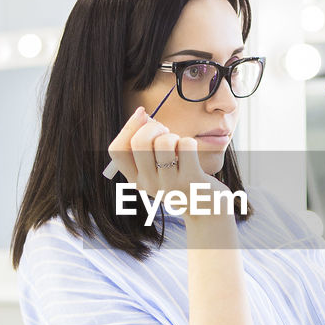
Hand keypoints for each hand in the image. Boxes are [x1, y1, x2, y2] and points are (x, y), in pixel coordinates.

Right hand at [106, 108, 226, 215]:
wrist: (207, 210)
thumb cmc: (180, 180)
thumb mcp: (156, 170)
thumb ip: (145, 146)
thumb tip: (141, 114)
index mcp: (135, 180)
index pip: (117, 150)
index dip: (128, 127)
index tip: (142, 115)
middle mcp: (149, 184)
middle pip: (140, 142)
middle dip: (154, 126)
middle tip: (165, 133)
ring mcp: (170, 184)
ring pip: (165, 142)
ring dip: (174, 137)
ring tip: (179, 147)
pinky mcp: (191, 180)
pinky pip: (186, 145)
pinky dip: (190, 143)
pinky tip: (191, 154)